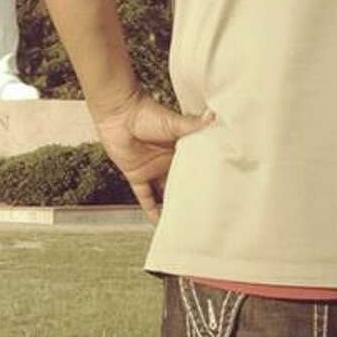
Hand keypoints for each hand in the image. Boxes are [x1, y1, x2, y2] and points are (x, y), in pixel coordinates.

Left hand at [93, 93, 212, 222]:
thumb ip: (192, 124)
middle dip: (190, 197)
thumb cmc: (146, 113)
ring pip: (165, 193)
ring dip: (172, 206)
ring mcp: (152, 170)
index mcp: (180, 149)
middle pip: (181, 184)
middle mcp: (167, 162)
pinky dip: (151, 209)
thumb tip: (213, 116)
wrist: (119, 113)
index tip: (216, 193)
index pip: (194, 168)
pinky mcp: (137, 176)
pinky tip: (159, 222)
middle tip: (203, 214)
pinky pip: (145, 197)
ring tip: (185, 222)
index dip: (203, 180)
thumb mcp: (173, 122)